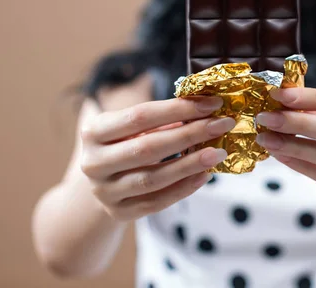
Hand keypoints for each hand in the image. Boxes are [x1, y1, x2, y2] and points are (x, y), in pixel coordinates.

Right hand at [79, 97, 234, 220]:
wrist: (101, 182)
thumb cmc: (123, 144)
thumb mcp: (131, 127)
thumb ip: (161, 118)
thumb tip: (204, 108)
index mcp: (93, 132)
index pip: (140, 116)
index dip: (178, 108)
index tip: (212, 103)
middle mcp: (93, 163)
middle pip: (148, 147)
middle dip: (191, 134)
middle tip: (223, 125)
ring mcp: (104, 192)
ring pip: (153, 178)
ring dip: (190, 164)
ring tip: (218, 152)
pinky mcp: (119, 213)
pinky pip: (157, 202)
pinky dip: (183, 188)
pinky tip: (204, 175)